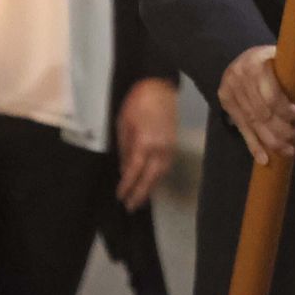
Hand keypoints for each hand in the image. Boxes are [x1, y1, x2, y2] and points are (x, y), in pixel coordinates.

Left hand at [115, 78, 176, 210]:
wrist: (159, 87)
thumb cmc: (136, 103)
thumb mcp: (123, 124)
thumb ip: (125, 149)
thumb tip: (124, 168)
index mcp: (145, 142)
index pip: (135, 171)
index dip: (127, 185)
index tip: (120, 196)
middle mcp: (160, 148)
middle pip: (151, 177)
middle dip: (141, 193)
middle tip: (131, 207)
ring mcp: (170, 146)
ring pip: (161, 173)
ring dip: (151, 187)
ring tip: (141, 199)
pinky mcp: (174, 142)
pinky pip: (166, 165)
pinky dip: (159, 176)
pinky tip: (152, 181)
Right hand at [217, 45, 294, 165]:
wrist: (254, 55)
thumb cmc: (284, 61)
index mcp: (258, 62)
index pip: (272, 96)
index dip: (288, 113)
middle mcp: (239, 75)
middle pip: (262, 113)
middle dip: (283, 131)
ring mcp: (229, 89)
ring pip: (252, 123)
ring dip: (272, 141)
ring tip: (289, 150)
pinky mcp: (225, 101)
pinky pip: (241, 127)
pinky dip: (254, 145)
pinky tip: (265, 158)